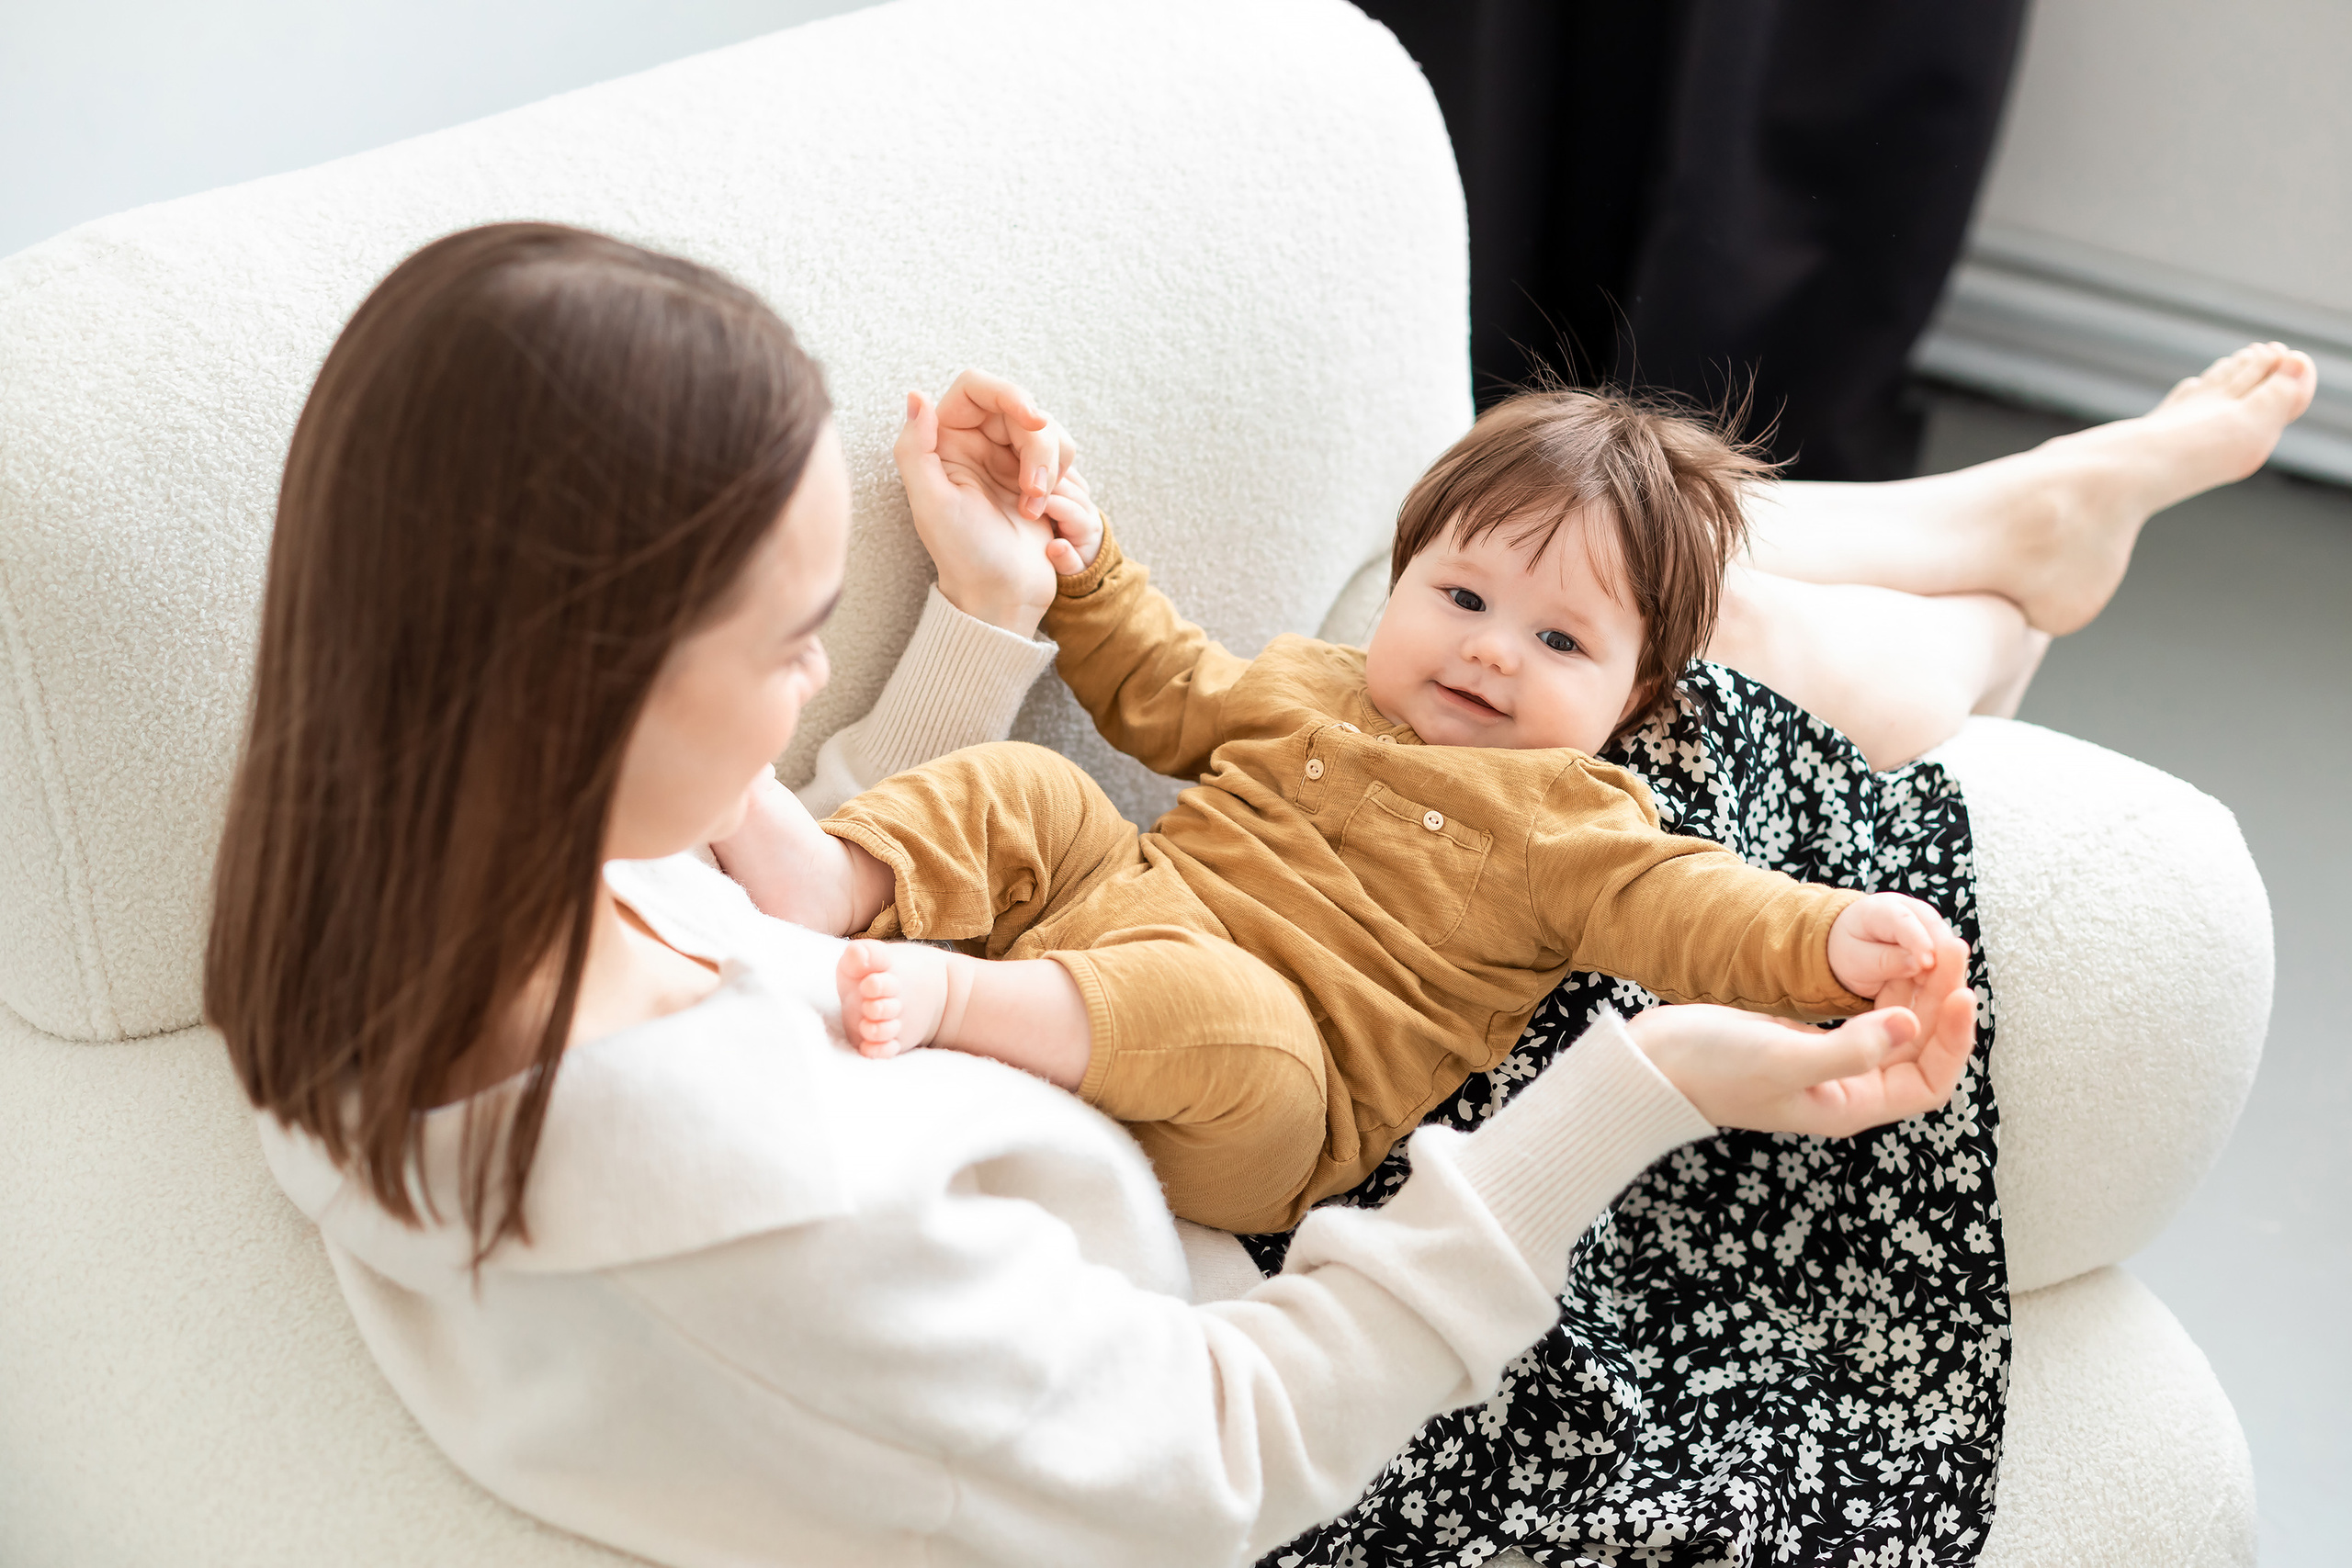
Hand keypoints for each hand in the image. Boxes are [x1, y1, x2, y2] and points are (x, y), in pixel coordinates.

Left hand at [892, 369, 1101, 636]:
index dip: (1010, 393)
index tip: (1034, 419)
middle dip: (1039, 447)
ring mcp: (1009, 460)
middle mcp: (978, 443)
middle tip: (1035, 491)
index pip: (978, 387)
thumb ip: (915, 448)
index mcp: (946, 441)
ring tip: (1036, 507)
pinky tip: (1045, 512)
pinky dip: (1062, 481)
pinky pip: (1063, 456)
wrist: (1001, 597)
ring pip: (1049, 430)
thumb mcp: (931, 504)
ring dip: (1052, 467)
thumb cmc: (963, 556)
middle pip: (1023, 409)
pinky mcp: (1038, 479)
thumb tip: (917, 396)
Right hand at [1628, 936, 1973, 1138]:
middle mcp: (1846, 1089)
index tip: (1960, 993)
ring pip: (1893, 1028)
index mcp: (1849, 1106)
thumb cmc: (1712, 1069)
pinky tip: (1889, 964)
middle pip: (1916, 1049)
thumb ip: (1851, 1047)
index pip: (1928, 1081)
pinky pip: (1864, 1016)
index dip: (1953, 1040)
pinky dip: (1884, 989)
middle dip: (1939, 1001)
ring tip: (1934, 947)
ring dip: (1916, 990)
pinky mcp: (1806, 1041)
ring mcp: (1826, 1065)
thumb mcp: (1784, 1058)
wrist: (1653, 1063)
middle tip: (1954, 950)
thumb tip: (1909, 1024)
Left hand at [1826, 891, 1959, 998]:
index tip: (1927, 963)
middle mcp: (1910, 909)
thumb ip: (1884, 960)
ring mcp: (1929, 923)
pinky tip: (1945, 992)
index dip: (1918, 941)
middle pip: (1934, 928)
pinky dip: (1949, 974)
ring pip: (1948, 943)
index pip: (1902, 920)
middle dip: (1941, 956)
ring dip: (1949, 967)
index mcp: (1880, 909)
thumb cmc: (1851, 951)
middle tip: (1942, 984)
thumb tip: (1920, 965)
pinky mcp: (1940, 940)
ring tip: (1942, 991)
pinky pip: (1951, 957)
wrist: (1854, 945)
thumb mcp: (1856, 960)